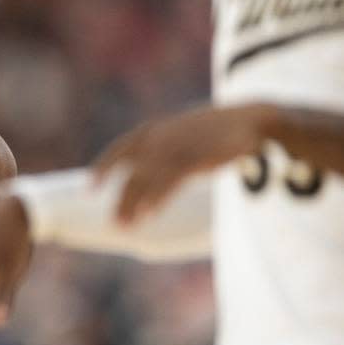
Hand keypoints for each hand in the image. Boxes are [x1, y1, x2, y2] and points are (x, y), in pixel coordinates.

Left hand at [94, 104, 271, 223]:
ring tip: (124, 226)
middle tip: (113, 223)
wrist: (254, 118)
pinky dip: (157, 197)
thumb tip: (149, 170)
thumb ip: (163, 150)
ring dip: (133, 203)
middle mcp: (162, 136)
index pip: (121, 148)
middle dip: (121, 197)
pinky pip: (170, 180)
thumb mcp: (183, 134)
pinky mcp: (198, 157)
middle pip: (131, 169)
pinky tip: (148, 214)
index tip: (90, 189)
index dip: (104, 167)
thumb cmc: (215, 131)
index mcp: (156, 129)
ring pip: (147, 177)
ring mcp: (178, 145)